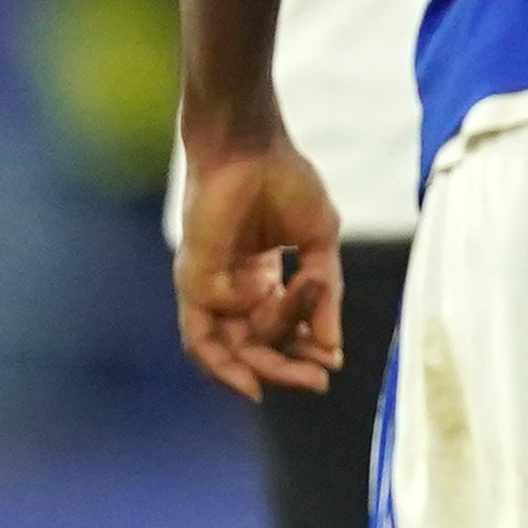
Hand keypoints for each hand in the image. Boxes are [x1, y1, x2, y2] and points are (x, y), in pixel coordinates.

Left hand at [174, 140, 344, 401]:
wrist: (253, 146)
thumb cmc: (286, 181)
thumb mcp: (320, 248)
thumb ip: (325, 300)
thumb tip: (332, 350)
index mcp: (260, 280)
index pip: (277, 333)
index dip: (304, 353)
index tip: (333, 363)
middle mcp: (231, 289)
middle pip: (252, 350)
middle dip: (288, 370)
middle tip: (319, 381)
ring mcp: (209, 285)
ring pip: (230, 350)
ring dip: (266, 369)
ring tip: (304, 375)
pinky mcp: (194, 279)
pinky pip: (206, 335)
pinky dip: (230, 355)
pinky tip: (259, 361)